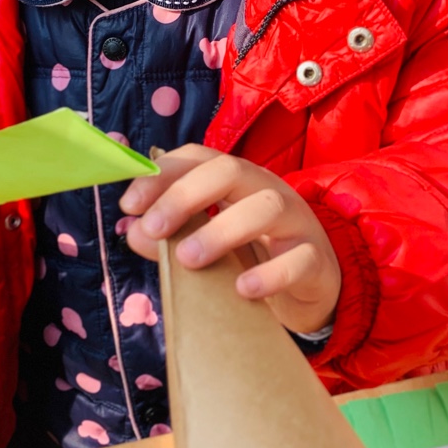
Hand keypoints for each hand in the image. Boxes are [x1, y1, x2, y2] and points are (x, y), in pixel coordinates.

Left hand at [121, 145, 339, 334]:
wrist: (309, 289)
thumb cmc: (252, 257)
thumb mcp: (206, 245)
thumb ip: (171, 237)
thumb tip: (134, 232)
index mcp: (236, 181)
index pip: (198, 158)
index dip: (162, 174)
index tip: (130, 203)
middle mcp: (267, 190)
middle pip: (231, 169)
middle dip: (185, 194)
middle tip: (155, 228)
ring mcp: (297, 222)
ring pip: (267, 206)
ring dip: (221, 230)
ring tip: (188, 260)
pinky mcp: (316, 260)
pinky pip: (299, 260)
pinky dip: (270, 273)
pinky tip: (242, 289)